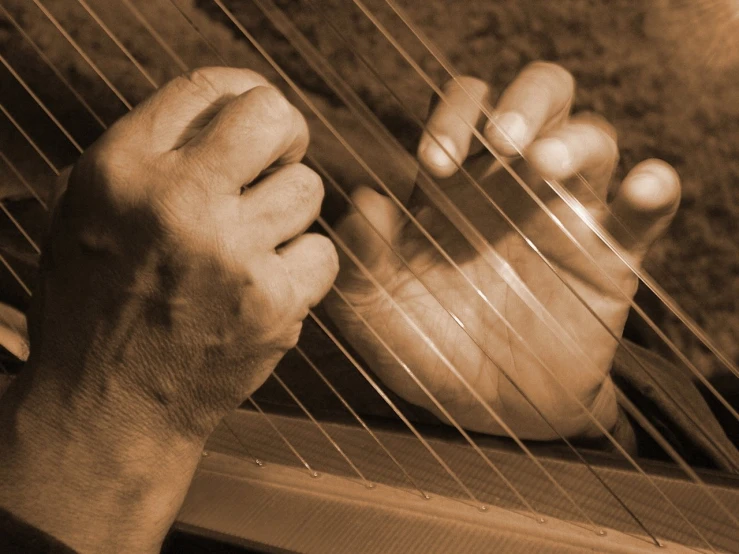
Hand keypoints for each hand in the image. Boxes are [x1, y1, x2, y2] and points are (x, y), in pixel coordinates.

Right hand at [1, 67, 336, 551]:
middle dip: (285, 134)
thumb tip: (231, 110)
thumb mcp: (91, 211)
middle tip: (278, 161)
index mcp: (121, 168)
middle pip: (272, 117)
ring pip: (308, 188)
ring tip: (253, 247)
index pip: (209, 88)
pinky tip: (267, 289)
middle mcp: (176, 201)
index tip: (258, 117)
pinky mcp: (271, 303)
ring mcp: (228, 253)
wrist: (110, 408)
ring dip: (289, 214)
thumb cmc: (99, 305)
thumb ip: (152, 155)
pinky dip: (302, 271)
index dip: (246, 94)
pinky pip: (322, 253)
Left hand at [325, 62, 679, 439]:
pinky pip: (647, 210)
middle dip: (523, 104)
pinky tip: (645, 189)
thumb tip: (363, 200)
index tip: (435, 162)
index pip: (466, 111)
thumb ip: (361, 261)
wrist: (488, 410)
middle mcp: (515, 185)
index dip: (453, 116)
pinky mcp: (613, 257)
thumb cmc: (428, 350)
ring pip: (594, 138)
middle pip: (540, 98)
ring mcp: (567, 216)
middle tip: (501, 142)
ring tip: (544, 167)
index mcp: (458, 186)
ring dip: (574, 141)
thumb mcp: (376, 315)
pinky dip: (655, 190)